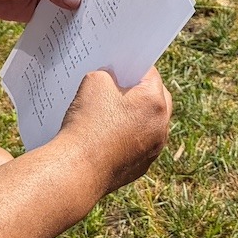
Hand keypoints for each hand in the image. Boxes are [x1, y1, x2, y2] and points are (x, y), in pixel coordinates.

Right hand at [60, 67, 172, 194]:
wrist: (77, 170)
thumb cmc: (87, 123)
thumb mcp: (95, 81)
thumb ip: (109, 75)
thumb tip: (113, 80)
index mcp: (155, 102)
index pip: (150, 74)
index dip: (134, 67)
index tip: (122, 66)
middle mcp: (161, 127)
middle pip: (157, 99)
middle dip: (140, 91)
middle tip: (119, 86)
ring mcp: (153, 149)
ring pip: (150, 123)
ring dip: (137, 115)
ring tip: (112, 111)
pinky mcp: (141, 166)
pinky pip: (140, 143)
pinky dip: (129, 136)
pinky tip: (108, 134)